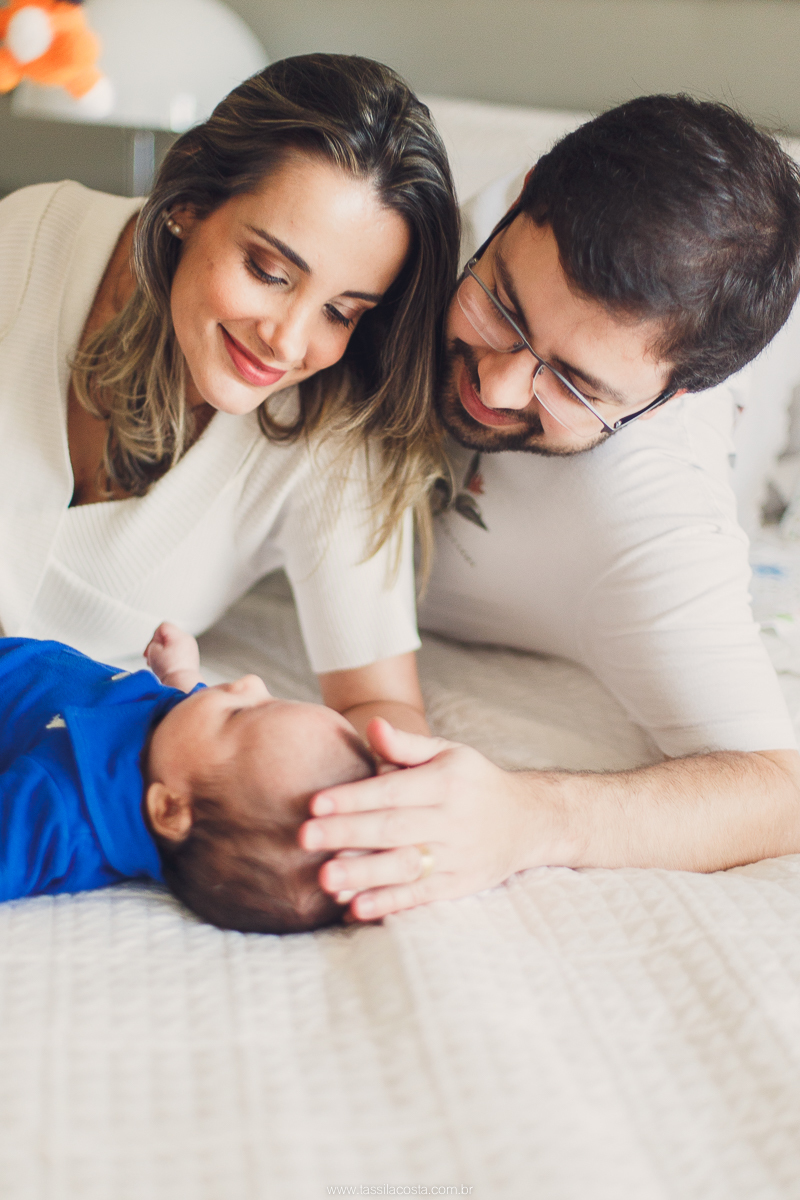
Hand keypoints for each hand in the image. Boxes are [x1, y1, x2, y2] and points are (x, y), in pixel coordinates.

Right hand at [145, 622, 200, 690]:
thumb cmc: (169, 669)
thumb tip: (158, 642)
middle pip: (168, 634)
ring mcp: (192, 647)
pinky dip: (172, 655)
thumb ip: (153, 641)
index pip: (163, 626)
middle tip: (152, 656)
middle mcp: (188, 639)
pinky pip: (179, 650)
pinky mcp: (192, 655)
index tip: (152, 648)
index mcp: (179, 636)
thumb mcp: (153, 650)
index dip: (154, 637)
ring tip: (160, 662)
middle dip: (158, 644)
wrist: (182, 683)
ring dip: (164, 650)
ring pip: (173, 642)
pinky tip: (167, 665)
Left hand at [299, 718, 546, 919]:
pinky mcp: (459, 885)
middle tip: (303, 837)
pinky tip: (356, 908)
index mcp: (446, 782)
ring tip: (326, 878)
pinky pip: (421, 896)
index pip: (392, 791)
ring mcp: (457, 855)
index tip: (315, 803)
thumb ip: (406, 745)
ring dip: (364, 874)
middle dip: (347, 833)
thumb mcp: (448, 753)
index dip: (354, 797)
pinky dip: (389, 903)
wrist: (528, 820)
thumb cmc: (473, 781)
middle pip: (393, 828)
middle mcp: (453, 819)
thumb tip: (372, 725)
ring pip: (405, 866)